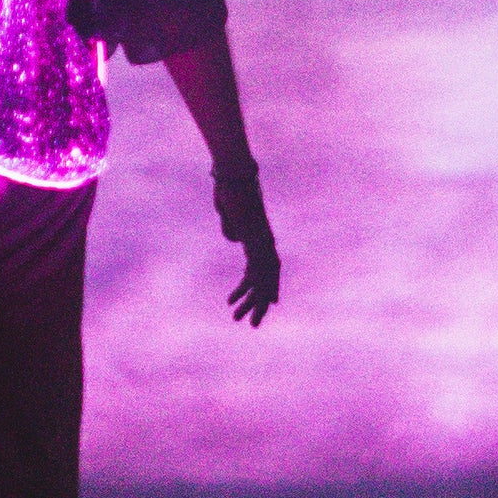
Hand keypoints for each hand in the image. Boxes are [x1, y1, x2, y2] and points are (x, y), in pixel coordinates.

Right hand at [214, 164, 280, 326]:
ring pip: (262, 280)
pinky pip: (254, 272)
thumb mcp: (230, 213)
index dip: (266, 286)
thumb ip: (233, 227)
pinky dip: (246, 290)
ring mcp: (261, 241)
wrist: (233, 174)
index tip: (268, 304)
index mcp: (259, 235)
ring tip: (240, 321)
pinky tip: (233, 302)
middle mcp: (265, 240)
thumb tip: (235, 239)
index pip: (266, 267)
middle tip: (252, 323)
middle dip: (260, 302)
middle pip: (268, 278)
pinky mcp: (254, 240)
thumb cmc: (229, 188)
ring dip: (251, 303)